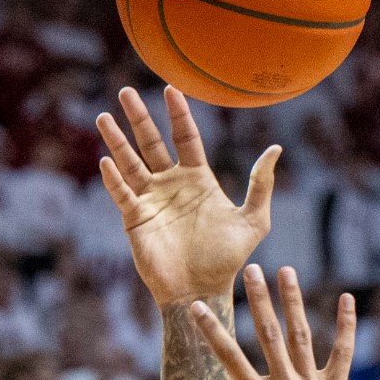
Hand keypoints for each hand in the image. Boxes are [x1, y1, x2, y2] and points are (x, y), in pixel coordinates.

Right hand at [95, 85, 279, 305]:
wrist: (203, 290)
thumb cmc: (229, 259)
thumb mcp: (254, 221)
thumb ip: (262, 185)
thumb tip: (276, 148)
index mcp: (198, 179)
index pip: (186, 137)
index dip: (178, 114)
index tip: (171, 89)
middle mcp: (172, 184)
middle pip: (151, 143)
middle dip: (139, 117)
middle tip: (126, 91)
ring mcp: (152, 200)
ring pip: (130, 163)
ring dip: (117, 141)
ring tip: (104, 117)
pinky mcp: (136, 219)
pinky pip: (122, 194)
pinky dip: (114, 179)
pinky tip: (106, 162)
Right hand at [164, 265, 358, 379]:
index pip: (229, 358)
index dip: (211, 331)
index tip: (198, 307)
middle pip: (268, 334)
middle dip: (258, 299)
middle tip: (251, 269)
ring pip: (301, 335)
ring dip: (293, 302)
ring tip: (286, 271)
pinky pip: (342, 352)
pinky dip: (346, 325)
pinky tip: (348, 299)